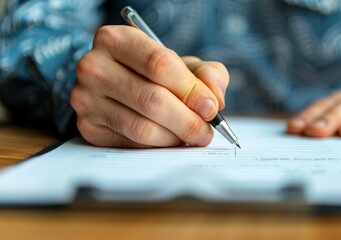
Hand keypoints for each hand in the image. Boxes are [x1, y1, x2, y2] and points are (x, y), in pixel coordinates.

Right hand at [71, 25, 228, 147]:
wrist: (116, 83)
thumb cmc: (153, 73)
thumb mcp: (182, 64)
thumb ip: (206, 74)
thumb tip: (214, 101)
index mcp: (116, 39)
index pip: (160, 64)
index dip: (191, 90)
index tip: (211, 108)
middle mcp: (94, 66)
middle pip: (152, 100)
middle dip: (188, 121)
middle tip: (206, 131)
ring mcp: (86, 98)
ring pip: (142, 127)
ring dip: (175, 137)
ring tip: (191, 136)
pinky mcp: (88, 126)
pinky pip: (131, 143)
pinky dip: (158, 146)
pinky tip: (169, 139)